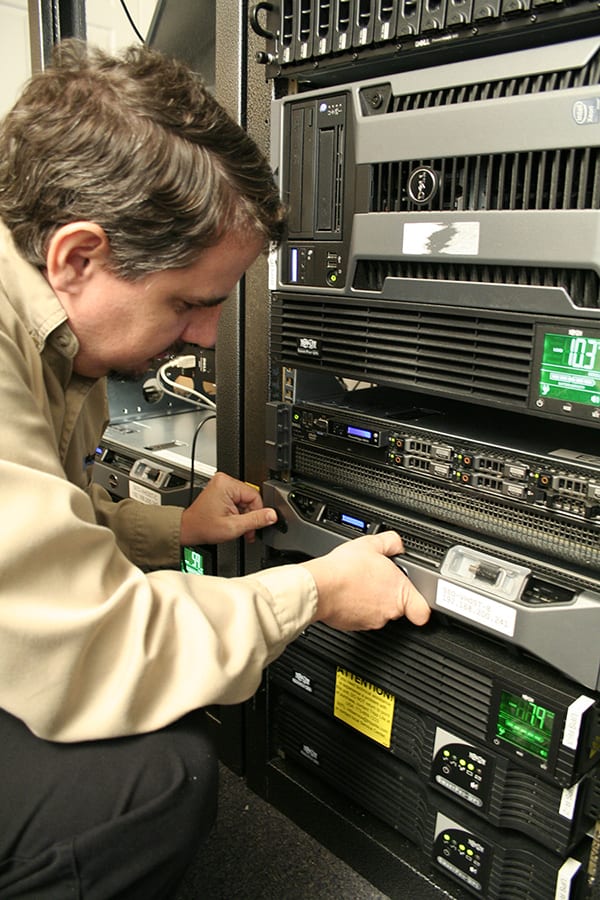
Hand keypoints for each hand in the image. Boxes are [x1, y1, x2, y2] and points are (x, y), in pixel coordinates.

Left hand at [180, 472, 276, 545]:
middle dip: (249, 516)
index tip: (253, 526)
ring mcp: (222, 484)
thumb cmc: (203, 527)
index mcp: (226, 484)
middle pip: (250, 498)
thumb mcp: (234, 526)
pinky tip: (232, 520)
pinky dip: (238, 512)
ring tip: (235, 526)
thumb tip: (272, 515)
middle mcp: (224, 480)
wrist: (188, 529)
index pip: (255, 496)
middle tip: (245, 529)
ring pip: (245, 500)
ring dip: (244, 515)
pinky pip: (238, 500)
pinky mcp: (221, 490)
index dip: (256, 513)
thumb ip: (256, 520)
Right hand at [302, 531, 429, 631]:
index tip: (417, 598)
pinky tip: (349, 591)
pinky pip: (360, 616)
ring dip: (372, 599)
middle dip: (389, 592)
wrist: (320, 586)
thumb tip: (397, 543)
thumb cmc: (345, 569)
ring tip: (360, 582)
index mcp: (399, 592)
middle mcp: (388, 611)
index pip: (423, 611)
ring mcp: (371, 621)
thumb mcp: (372, 544)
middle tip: (377, 577)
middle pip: (398, 607)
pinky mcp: (354, 626)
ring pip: (378, 612)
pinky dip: (357, 606)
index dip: (422, 604)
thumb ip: (391, 542)